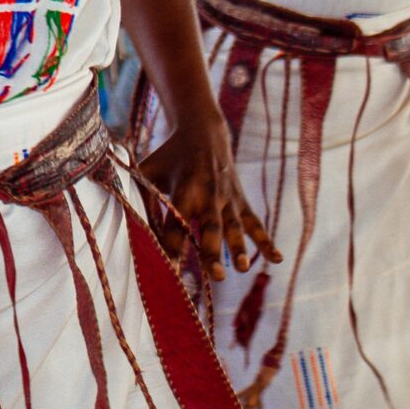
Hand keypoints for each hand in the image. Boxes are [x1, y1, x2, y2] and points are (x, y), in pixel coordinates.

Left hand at [138, 115, 274, 280]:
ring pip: (235, 228)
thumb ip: (141, 198)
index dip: (172, 247)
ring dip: (239, 248)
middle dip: (213, 252)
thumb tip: (133, 228)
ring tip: (241, 269)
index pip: (175, 224)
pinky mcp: (241, 202)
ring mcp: (228, 200)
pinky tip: (276, 259)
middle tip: (215, 276)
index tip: (169, 270)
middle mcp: (208, 196)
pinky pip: (255, 223)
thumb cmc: (168, 157)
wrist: (204, 132)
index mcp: (183, 190)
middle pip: (211, 229)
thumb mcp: (148, 171)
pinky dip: (266, 240)